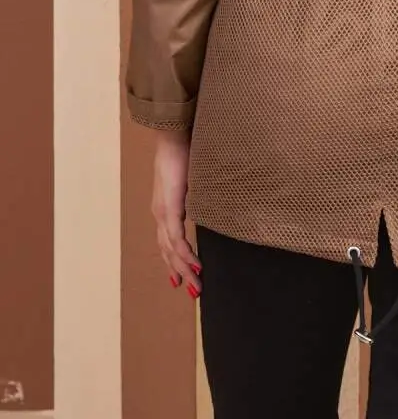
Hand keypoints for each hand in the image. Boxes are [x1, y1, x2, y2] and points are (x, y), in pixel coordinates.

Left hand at [152, 130, 201, 297]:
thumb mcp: (191, 180)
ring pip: (171, 249)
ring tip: (196, 285)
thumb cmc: (184, 152)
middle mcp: (160, 213)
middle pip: (168, 251)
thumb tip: (207, 202)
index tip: (181, 278)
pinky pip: (176, 237)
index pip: (167, 242)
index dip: (173, 262)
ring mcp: (163, 211)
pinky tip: (194, 265)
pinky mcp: (170, 206)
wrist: (173, 136)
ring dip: (183, 269)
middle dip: (180, 273)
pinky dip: (184, 253)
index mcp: (164, 207)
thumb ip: (195, 194)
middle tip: (193, 291)